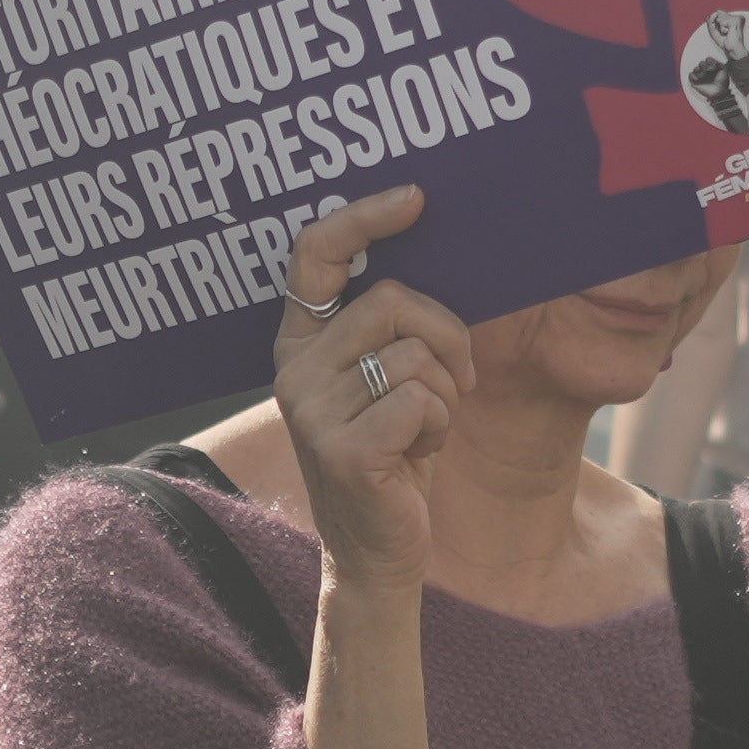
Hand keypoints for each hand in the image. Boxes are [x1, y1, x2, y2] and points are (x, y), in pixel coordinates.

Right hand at [266, 190, 475, 596]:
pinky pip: (423, 400)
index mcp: (301, 342)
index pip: (314, 253)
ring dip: (445, 393)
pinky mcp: (345, 448)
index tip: (416, 197)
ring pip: (415, 355)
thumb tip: (438, 248)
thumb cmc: (393, 453)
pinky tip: (417, 456)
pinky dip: (441, 426)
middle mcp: (294, 369)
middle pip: (392, 301)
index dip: (363, 215)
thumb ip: (388, 326)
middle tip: (454, 380)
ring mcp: (313, 410)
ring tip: (422, 429)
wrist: (376, 551)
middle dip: (447, 336)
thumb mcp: (381, 380)